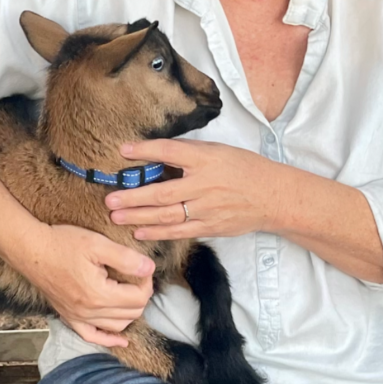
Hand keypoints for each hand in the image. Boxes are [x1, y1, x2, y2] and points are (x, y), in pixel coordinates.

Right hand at [13, 223, 154, 347]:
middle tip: (136, 276)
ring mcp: (78, 317)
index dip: (146, 281)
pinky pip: (92, 336)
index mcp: (99, 294)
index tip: (142, 266)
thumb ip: (126, 258)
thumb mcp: (97, 244)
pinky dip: (108, 339)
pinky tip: (121, 339)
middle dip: (140, 295)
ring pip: (116, 326)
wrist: (31, 249)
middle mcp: (89, 311)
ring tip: (130, 294)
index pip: (138, 297)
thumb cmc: (62, 243)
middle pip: (131, 313)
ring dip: (129, 313)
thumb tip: (149, 268)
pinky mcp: (68, 316)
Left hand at [105, 139, 284, 240]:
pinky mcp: (210, 227)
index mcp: (206, 159)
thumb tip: (154, 151)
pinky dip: (157, 233)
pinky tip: (138, 232)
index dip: (145, 151)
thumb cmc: (242, 169)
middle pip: (162, 192)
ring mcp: (207, 209)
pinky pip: (179, 232)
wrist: (273, 196)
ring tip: (115, 215)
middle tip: (109, 198)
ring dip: (138, 216)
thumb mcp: (217, 151)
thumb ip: (187, 152)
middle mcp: (205, 184)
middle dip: (133, 196)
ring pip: (166, 215)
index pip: (170, 152)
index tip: (122, 150)